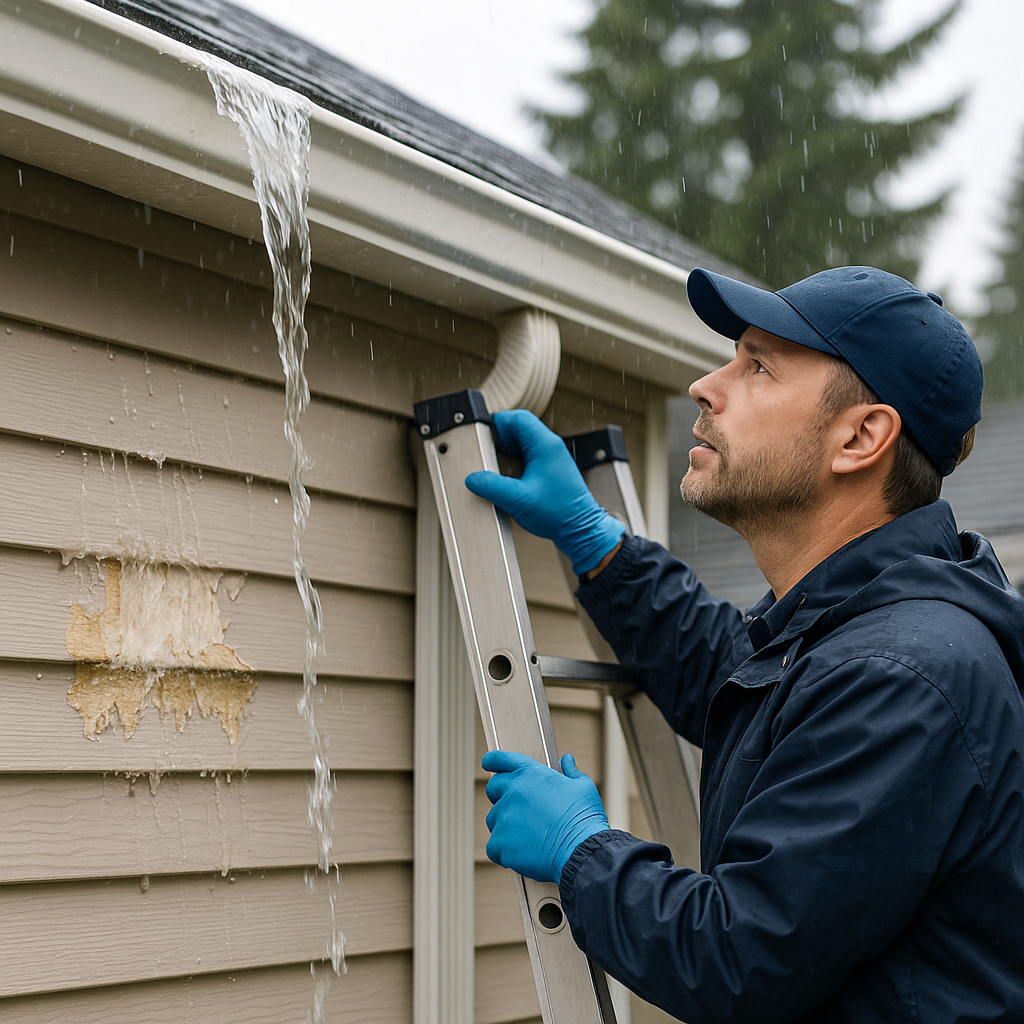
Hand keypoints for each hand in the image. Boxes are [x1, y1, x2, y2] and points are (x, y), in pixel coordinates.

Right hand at [465, 410, 624, 574]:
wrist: (580, 529)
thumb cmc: (559, 513)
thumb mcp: (518, 499)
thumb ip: (491, 486)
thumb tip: (472, 479)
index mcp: (545, 445)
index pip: (518, 418)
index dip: (498, 423)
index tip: (485, 436)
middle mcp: (550, 447)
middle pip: (519, 428)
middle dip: (499, 439)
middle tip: (487, 453)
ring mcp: (551, 458)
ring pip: (523, 443)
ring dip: (506, 451)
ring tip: (494, 466)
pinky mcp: (549, 470)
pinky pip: (528, 456)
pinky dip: (514, 462)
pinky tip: (507, 478)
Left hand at [482, 749, 609, 883]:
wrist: (582, 851)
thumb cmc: (584, 819)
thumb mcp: (583, 787)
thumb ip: (570, 771)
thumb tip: (567, 760)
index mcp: (531, 774)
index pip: (501, 759)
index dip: (493, 760)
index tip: (488, 763)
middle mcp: (513, 791)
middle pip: (493, 788)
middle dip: (501, 796)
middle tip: (519, 810)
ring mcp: (504, 816)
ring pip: (494, 819)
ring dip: (505, 826)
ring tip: (529, 836)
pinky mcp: (500, 842)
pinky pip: (494, 846)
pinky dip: (504, 851)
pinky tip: (523, 853)